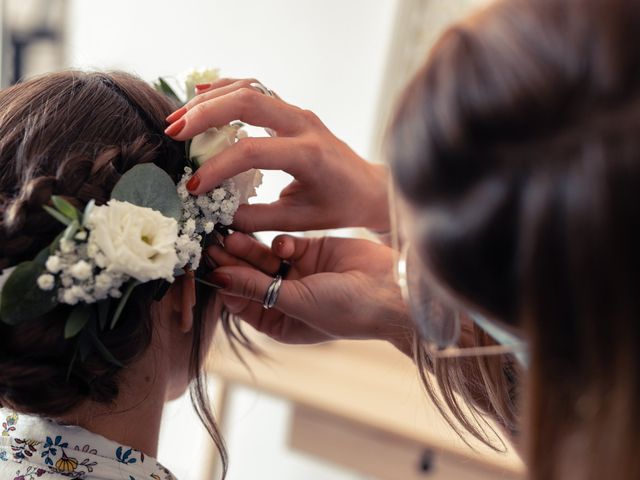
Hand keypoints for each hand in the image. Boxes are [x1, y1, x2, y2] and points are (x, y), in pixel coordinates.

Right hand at [165, 78, 389, 231]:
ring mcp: (298, 113)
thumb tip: (214, 213)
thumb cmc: (338, 207)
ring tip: (179, 118)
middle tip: (173, 133)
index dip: (218, 168)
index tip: (193, 187)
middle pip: (247, 102)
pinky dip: (226, 91)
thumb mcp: (297, 220)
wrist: (368, 188)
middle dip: (205, 115)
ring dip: (210, 100)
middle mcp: (304, 124)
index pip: (253, 151)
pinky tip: (202, 98)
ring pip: (248, 89)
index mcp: (309, 154)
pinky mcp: (291, 111)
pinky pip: (255, 91)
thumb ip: (254, 218)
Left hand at [206, 232, 411, 352]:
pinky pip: (285, 243)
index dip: (224, 284)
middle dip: (232, 262)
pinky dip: (280, 242)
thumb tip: (216, 279)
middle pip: (249, 276)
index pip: (241, 301)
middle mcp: (285, 297)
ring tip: (230, 234)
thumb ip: (254, 288)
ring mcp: (298, 273)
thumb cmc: (346, 310)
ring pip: (263, 257)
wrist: (390, 290)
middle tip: (212, 243)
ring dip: (249, 247)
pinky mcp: (311, 251)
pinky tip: (282, 243)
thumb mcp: (294, 302)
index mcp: (279, 321)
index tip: (205, 265)